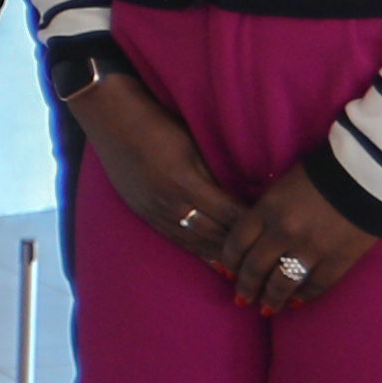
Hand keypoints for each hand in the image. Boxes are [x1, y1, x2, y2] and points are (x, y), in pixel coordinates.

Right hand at [67, 69, 248, 275]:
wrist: (110, 118)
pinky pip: (175, 239)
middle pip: (214, 234)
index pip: (229, 214)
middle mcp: (169, 203)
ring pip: (195, 242)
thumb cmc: (157, 121)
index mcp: (185, 182)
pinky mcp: (142, 213)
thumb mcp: (192, 143)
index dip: (251, 225)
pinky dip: (198, 250)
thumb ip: (214, 171)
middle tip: (264, 252)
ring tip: (245, 264)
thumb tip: (242, 193)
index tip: (271, 230)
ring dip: (221, 253)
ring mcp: (153, 211)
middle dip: (240, 246)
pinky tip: (214, 258)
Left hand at [221, 167, 378, 313]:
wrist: (369, 174)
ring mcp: (311, 249)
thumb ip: (266, 211)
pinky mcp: (337, 260)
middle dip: (246, 286)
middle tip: (242, 299)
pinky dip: (303, 296)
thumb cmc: (323, 172)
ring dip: (271, 299)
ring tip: (267, 308)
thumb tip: (255, 237)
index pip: (237, 243)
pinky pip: (315, 286)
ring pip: (282, 283)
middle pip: (255, 268)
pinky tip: (296, 301)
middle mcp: (283, 231)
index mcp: (267, 209)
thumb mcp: (282, 185)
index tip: (227, 272)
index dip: (229, 262)